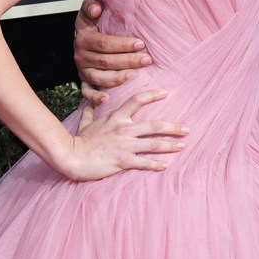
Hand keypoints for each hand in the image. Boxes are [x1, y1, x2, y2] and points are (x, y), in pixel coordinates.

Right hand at [59, 89, 187, 180]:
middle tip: (187, 129)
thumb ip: (90, 110)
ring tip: (182, 145)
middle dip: (173, 127)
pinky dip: (156, 164)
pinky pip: (144, 163)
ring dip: (170, 145)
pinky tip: (165, 165)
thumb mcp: (85, 122)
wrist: (71, 157)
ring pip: (154, 144)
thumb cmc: (78, 140)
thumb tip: (89, 101)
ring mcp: (124, 145)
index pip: (137, 100)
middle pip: (155, 125)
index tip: (165, 93)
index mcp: (116, 117)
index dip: (152, 95)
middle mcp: (124, 129)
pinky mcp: (123, 161)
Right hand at [74, 0, 151, 104]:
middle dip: (127, 61)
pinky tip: (107, 99)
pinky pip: (87, 92)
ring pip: (99, 78)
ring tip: (134, 76)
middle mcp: (80, 55)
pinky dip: (94, 98)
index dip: (122, 44)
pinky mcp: (84, 81)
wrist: (86, 32)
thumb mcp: (91, 7)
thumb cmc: (94, 19)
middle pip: (105, 61)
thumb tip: (96, 9)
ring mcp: (82, 70)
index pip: (104, 43)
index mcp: (84, 37)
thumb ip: (91, 3)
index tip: (141, 43)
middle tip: (147, 60)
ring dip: (117, 78)